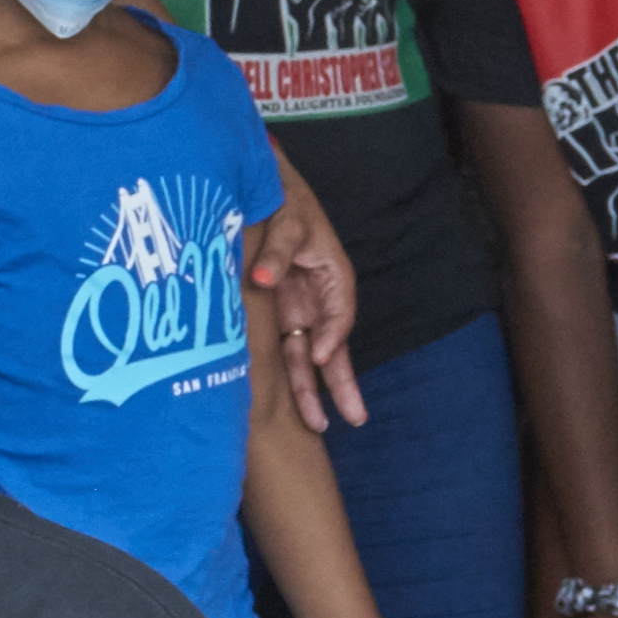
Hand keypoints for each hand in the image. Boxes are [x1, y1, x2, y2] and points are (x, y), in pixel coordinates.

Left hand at [246, 198, 364, 428]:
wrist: (262, 190)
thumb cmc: (282, 201)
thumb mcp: (285, 221)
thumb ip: (276, 251)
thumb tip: (262, 281)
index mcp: (333, 276)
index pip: (340, 314)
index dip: (333, 335)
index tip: (324, 355)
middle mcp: (320, 299)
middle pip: (333, 346)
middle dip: (342, 383)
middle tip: (354, 418)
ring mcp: (299, 310)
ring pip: (308, 356)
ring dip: (314, 389)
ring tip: (319, 427)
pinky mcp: (277, 315)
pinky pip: (282, 348)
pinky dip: (284, 374)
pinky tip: (282, 403)